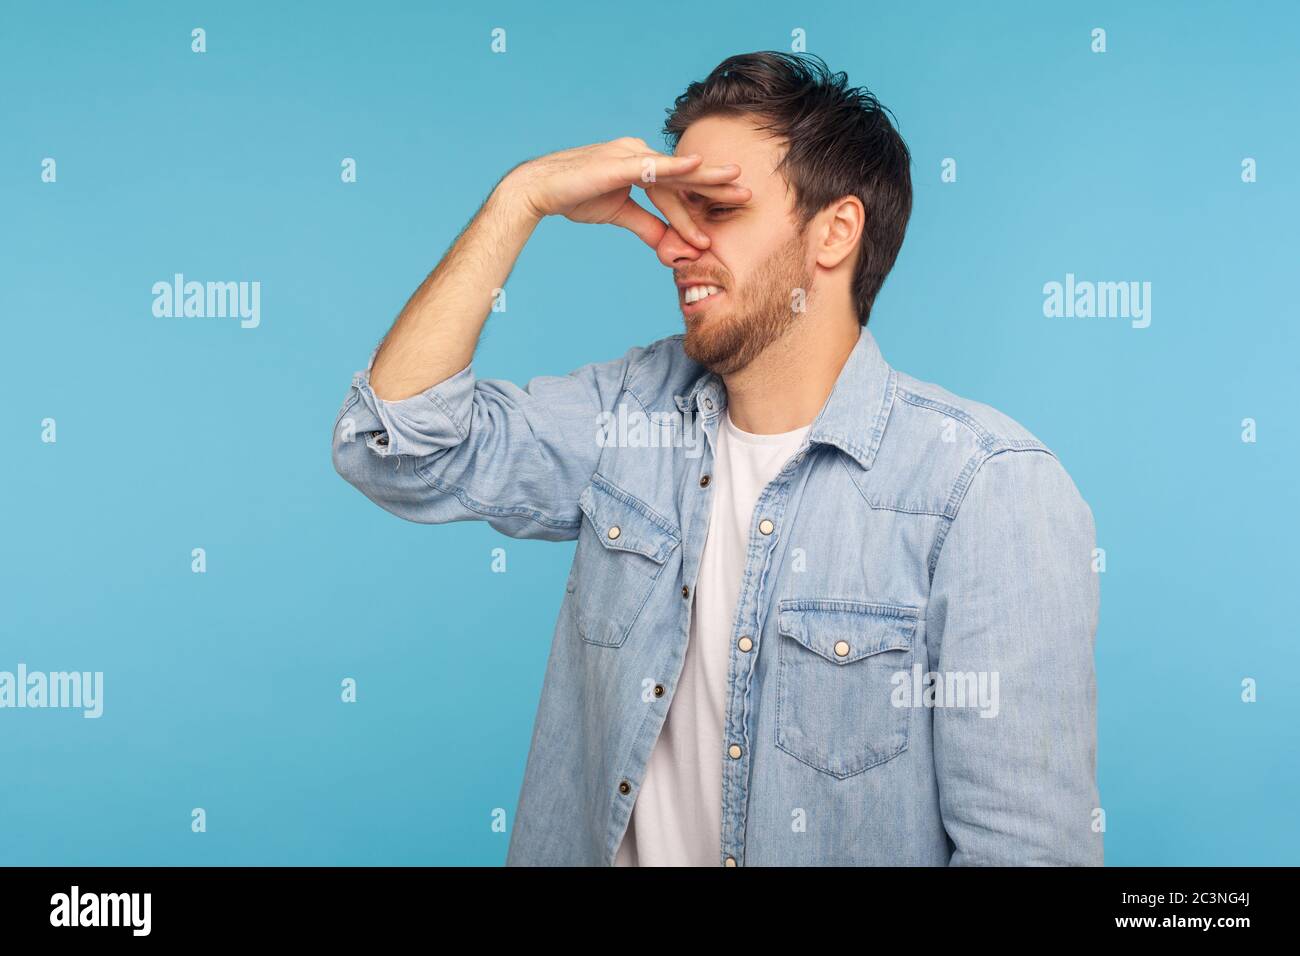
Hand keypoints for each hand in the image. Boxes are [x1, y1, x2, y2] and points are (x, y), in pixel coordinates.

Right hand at [499, 137, 749, 249]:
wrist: (539, 190)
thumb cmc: (575, 196)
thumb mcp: (619, 214)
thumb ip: (646, 225)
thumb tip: (669, 244)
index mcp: (640, 165)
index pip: (676, 189)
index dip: (697, 209)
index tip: (719, 226)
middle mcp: (639, 154)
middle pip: (684, 174)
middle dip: (716, 186)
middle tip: (747, 195)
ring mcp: (630, 154)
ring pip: (675, 172)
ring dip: (705, 181)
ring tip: (735, 184)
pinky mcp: (619, 162)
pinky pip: (653, 166)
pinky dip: (676, 166)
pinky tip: (697, 165)